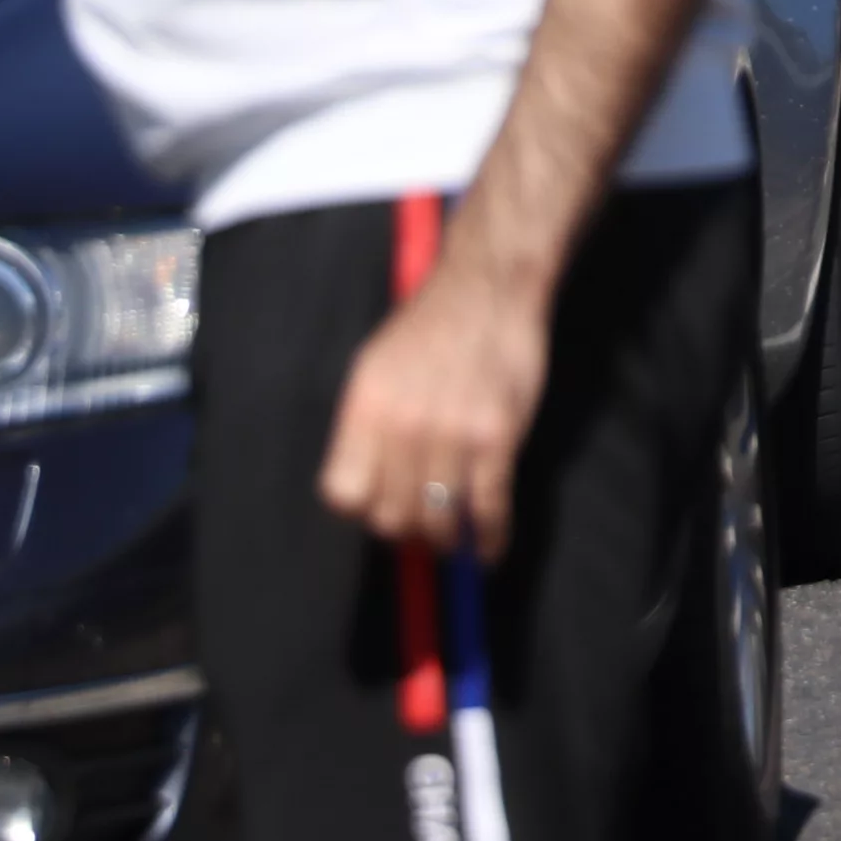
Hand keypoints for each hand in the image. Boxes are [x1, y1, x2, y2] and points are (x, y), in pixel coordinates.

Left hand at [319, 251, 548, 557]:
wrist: (491, 289)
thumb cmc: (431, 328)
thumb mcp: (375, 367)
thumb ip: (368, 426)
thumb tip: (370, 488)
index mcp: (365, 407)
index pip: (343, 494)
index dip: (361, 510)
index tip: (379, 508)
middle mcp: (402, 425)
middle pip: (390, 515)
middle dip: (405, 530)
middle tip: (420, 526)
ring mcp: (452, 433)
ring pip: (438, 519)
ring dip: (446, 538)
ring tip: (453, 538)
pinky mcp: (497, 437)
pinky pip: (488, 507)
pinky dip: (490, 538)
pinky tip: (489, 550)